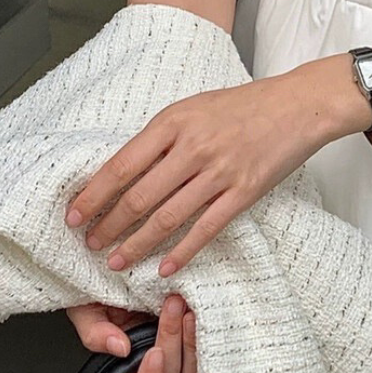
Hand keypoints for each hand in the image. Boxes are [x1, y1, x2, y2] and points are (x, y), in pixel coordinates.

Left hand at [64, 64, 359, 277]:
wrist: (298, 105)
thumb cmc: (244, 105)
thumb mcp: (193, 107)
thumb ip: (162, 136)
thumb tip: (125, 171)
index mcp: (173, 122)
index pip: (121, 165)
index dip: (93, 195)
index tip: (74, 215)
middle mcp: (193, 148)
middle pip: (139, 197)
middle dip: (109, 226)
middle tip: (91, 244)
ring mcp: (220, 172)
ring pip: (167, 218)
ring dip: (137, 245)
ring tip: (118, 261)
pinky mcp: (244, 192)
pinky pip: (206, 229)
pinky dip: (183, 252)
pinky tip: (166, 267)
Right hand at [66, 294, 196, 372]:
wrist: (122, 270)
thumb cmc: (99, 295)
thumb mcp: (86, 310)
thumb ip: (94, 332)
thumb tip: (119, 348)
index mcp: (122, 372)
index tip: (154, 353)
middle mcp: (150, 368)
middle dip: (171, 339)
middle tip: (170, 305)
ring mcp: (173, 355)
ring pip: (190, 367)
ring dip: (189, 337)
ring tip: (184, 306)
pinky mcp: (191, 339)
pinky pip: (206, 349)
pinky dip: (202, 331)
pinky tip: (196, 308)